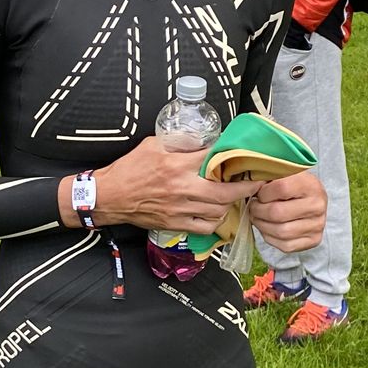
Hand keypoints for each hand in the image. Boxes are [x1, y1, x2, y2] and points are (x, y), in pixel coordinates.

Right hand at [87, 137, 257, 233]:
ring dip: (230, 204)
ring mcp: (180, 209)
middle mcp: (181, 188)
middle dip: (246, 189)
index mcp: (176, 165)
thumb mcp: (153, 144)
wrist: (110, 196)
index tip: (245, 157)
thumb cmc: (129, 169)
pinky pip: (205, 227)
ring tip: (235, 196)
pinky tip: (217, 213)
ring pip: (218, 211)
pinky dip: (215, 221)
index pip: (214, 160)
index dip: (233, 158)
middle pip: (225, 192)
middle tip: (256, 184)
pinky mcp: (175, 224)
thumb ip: (178, 141)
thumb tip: (200, 140)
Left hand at [249, 173, 326, 251]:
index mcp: (310, 184)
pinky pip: (285, 245)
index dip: (263, 192)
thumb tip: (250, 187)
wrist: (312, 198)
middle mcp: (318, 205)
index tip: (259, 193)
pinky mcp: (314, 240)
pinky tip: (268, 228)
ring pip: (280, 231)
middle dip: (258, 211)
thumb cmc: (292, 184)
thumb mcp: (283, 174)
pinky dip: (271, 238)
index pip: (281, 188)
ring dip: (262, 225)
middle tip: (253, 207)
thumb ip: (268, 178)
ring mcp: (318, 225)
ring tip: (257, 217)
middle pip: (277, 213)